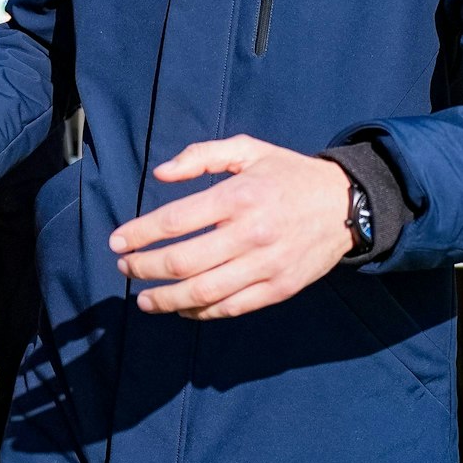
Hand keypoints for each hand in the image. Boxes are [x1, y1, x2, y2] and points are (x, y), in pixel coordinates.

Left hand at [109, 135, 352, 320]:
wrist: (346, 205)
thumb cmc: (288, 174)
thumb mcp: (248, 150)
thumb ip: (201, 156)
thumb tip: (161, 174)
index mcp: (238, 197)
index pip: (174, 221)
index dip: (138, 235)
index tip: (116, 241)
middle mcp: (249, 233)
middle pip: (182, 261)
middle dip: (144, 268)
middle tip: (124, 267)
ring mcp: (265, 266)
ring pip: (202, 292)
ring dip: (164, 299)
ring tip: (143, 298)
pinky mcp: (278, 289)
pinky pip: (230, 307)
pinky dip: (199, 312)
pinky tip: (181, 308)